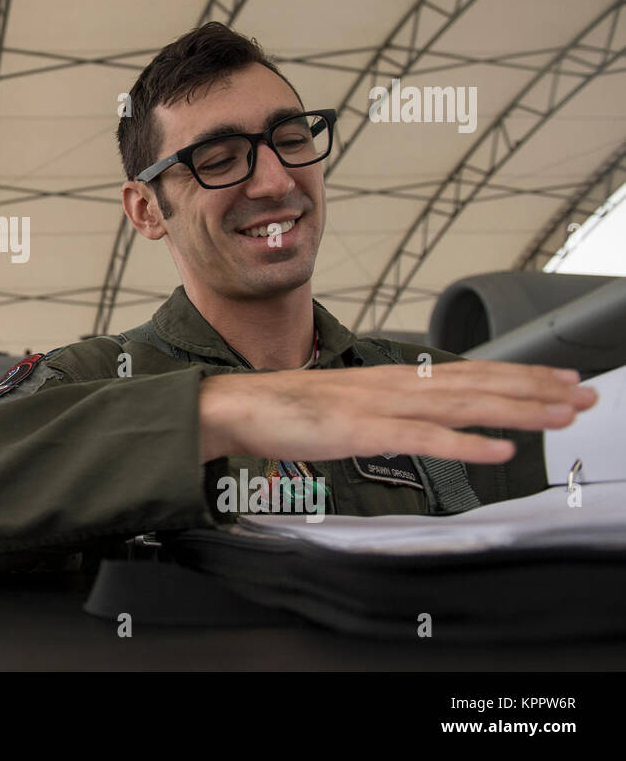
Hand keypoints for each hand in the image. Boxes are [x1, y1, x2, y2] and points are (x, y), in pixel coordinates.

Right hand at [198, 360, 597, 464]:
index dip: (517, 374)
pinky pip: (423, 439)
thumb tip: (418, 419)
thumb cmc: (288, 409)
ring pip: (461, 404)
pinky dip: (465, 444)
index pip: (467, 372)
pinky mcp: (362, 430)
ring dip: (516, 409)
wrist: (239, 406)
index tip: (559, 378)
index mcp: (392, 378)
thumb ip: (386, 410)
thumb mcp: (348, 405)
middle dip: (535, 389)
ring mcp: (380, 405)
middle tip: (584, 394)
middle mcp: (394, 383)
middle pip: (477, 383)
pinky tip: (498, 450)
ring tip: (560, 415)